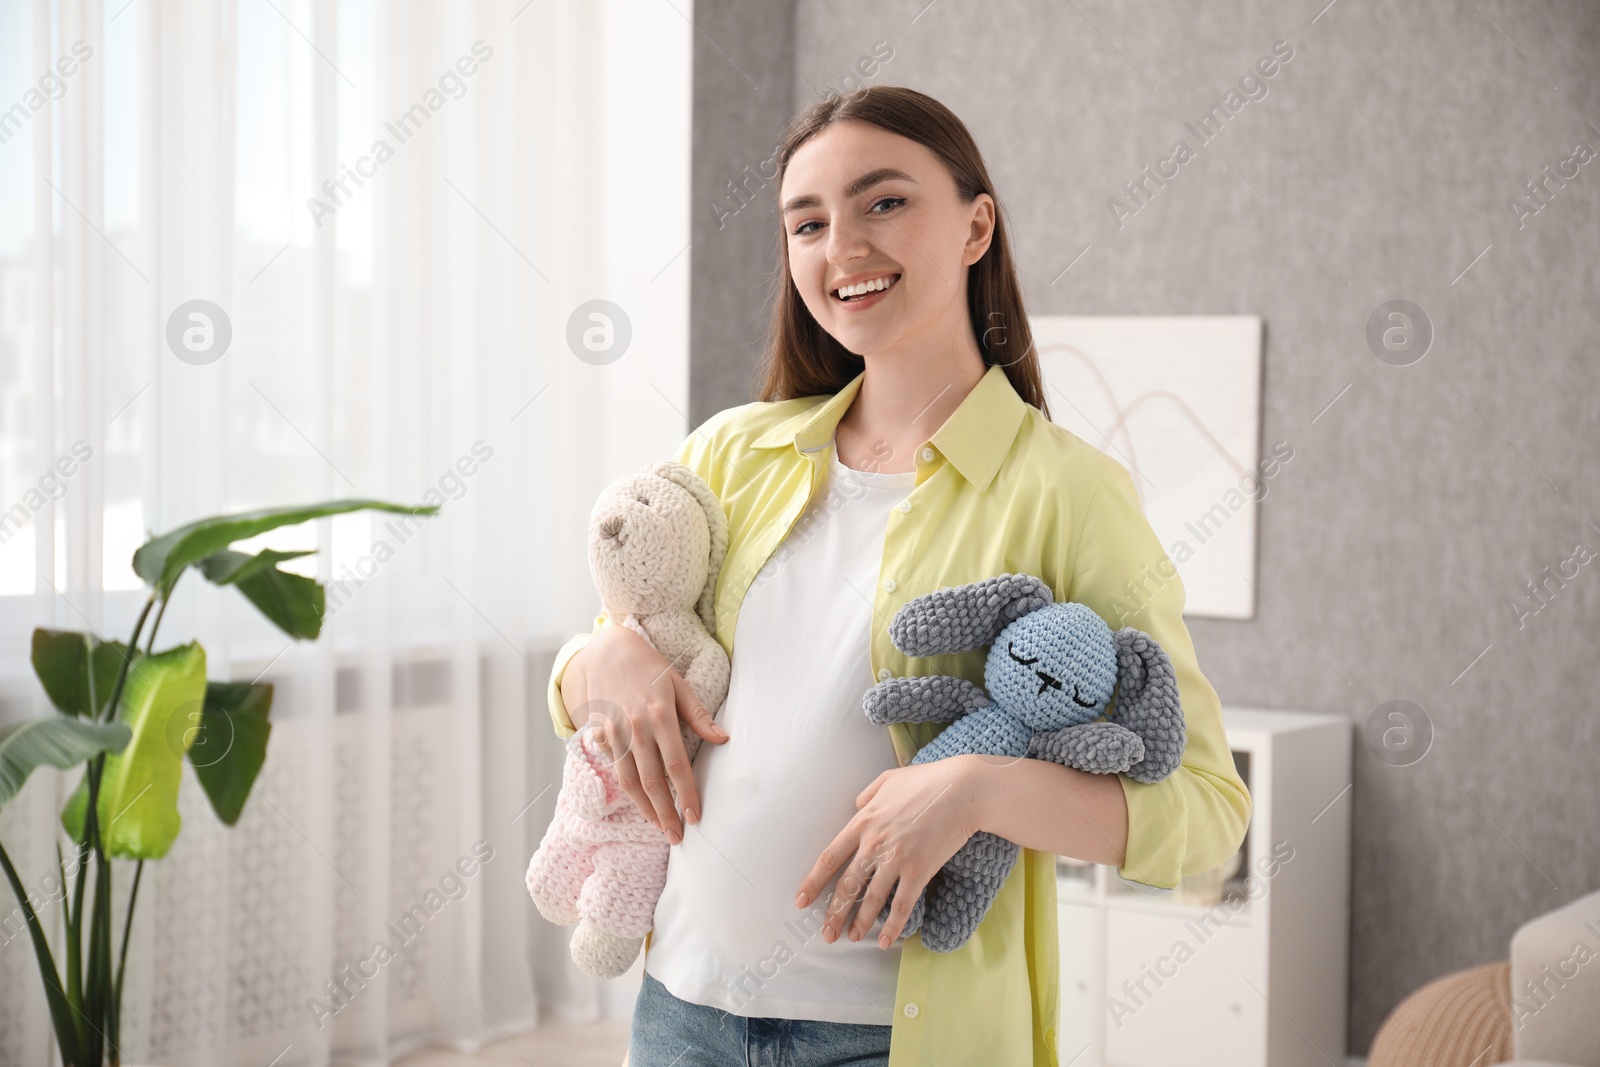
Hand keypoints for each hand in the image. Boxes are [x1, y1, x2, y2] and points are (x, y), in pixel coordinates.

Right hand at [561, 623, 727, 843]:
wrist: (606, 651)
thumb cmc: (649, 668)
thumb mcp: (678, 684)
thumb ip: (699, 715)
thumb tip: (724, 738)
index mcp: (660, 715)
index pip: (676, 765)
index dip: (686, 793)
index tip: (695, 816)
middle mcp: (636, 727)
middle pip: (652, 781)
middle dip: (665, 813)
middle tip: (677, 836)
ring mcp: (614, 733)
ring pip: (629, 781)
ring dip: (644, 808)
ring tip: (659, 826)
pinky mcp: (600, 734)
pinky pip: (613, 766)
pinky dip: (626, 787)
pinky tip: (640, 801)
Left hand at [794, 755, 985, 948]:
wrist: (963, 789)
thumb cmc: (927, 780)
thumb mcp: (888, 779)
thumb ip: (867, 794)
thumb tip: (856, 805)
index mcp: (863, 822)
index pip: (830, 857)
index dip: (813, 882)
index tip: (801, 901)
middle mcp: (874, 843)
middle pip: (847, 885)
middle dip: (834, 913)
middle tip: (826, 934)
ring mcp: (896, 859)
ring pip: (871, 899)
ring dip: (860, 922)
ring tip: (851, 938)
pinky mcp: (920, 871)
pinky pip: (902, 905)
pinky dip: (893, 925)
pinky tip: (886, 941)